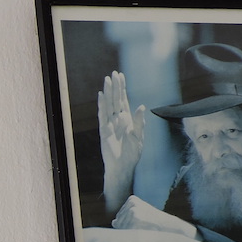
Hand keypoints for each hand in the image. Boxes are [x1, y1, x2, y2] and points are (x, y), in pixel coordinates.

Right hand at [97, 70, 145, 214]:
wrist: (122, 167)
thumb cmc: (131, 154)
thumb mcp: (138, 136)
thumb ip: (139, 121)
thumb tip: (141, 106)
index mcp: (127, 119)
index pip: (124, 100)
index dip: (122, 88)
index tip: (121, 76)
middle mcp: (117, 119)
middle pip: (116, 99)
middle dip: (115, 87)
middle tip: (114, 74)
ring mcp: (110, 124)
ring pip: (109, 104)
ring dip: (108, 93)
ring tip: (107, 80)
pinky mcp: (104, 130)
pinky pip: (102, 115)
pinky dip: (102, 105)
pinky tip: (101, 96)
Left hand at [112, 195, 195, 237]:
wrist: (171, 228)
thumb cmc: (156, 224)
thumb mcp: (142, 215)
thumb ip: (127, 217)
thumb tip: (113, 222)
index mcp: (132, 200)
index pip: (118, 218)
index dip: (129, 226)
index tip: (142, 224)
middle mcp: (131, 204)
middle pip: (118, 223)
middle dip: (128, 229)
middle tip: (144, 228)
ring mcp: (133, 212)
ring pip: (121, 229)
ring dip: (130, 234)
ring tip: (144, 230)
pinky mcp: (135, 220)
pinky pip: (125, 233)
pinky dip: (132, 237)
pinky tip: (142, 233)